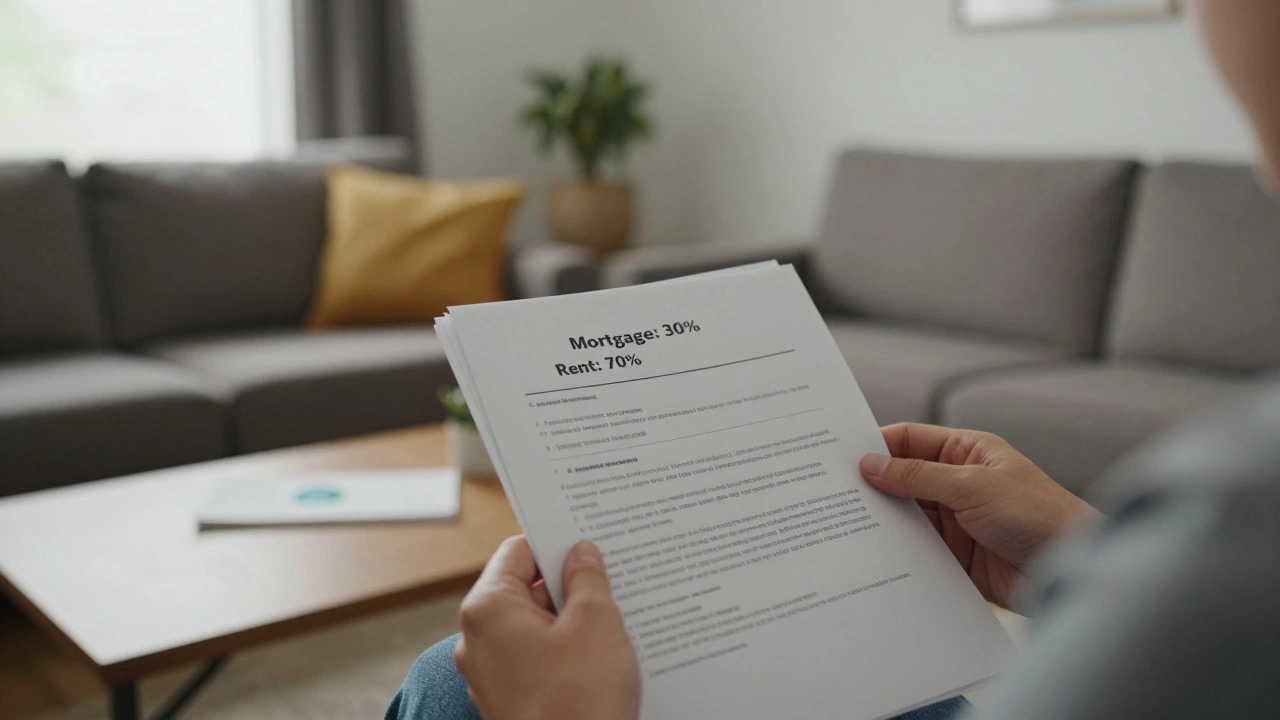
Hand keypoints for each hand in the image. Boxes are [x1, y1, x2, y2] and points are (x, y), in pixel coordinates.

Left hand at [453, 536, 639, 719]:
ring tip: (613, 624)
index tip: (588, 542)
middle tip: (610, 583)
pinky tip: (600, 661)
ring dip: (570, 623)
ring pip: (534, 629)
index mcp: (488, 609)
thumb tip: (581, 554)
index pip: (518, 551)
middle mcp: (478, 641)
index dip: (556, 544)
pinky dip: (564, 655)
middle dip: (568, 586)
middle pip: (525, 590)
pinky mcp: (511, 703)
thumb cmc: (579, 701)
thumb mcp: (596, 623)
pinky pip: (537, 663)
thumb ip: (587, 579)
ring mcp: (491, 676)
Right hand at [859, 423, 1099, 607]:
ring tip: (845, 524)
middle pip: (902, 478)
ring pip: (906, 514)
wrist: (1072, 567)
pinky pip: (916, 547)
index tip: (841, 456)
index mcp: (966, 451)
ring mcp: (955, 519)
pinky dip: (896, 548)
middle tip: (833, 492)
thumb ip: (918, 476)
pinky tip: (873, 552)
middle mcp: (957, 482)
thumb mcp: (973, 486)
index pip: (910, 439)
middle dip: (873, 485)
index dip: (877, 445)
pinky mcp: (954, 554)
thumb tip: (871, 464)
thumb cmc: (1038, 514)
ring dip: (883, 519)